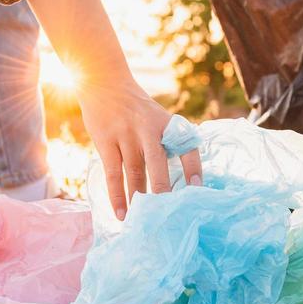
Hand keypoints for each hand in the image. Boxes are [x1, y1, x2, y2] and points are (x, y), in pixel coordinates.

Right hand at [77, 73, 202, 219]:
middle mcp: (149, 128)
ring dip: (138, 199)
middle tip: (167, 216)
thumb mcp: (158, 117)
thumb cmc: (137, 109)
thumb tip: (183, 181)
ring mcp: (126, 134)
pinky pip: (113, 173)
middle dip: (163, 191)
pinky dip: (117, 196)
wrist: (105, 82)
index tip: (197, 189)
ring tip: (141, 222)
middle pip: (158, 163)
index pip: (187, 147)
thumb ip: (169, 142)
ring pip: (134, 172)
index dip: (193, 168)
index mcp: (168, 124)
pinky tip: (121, 213)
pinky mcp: (105, 140)